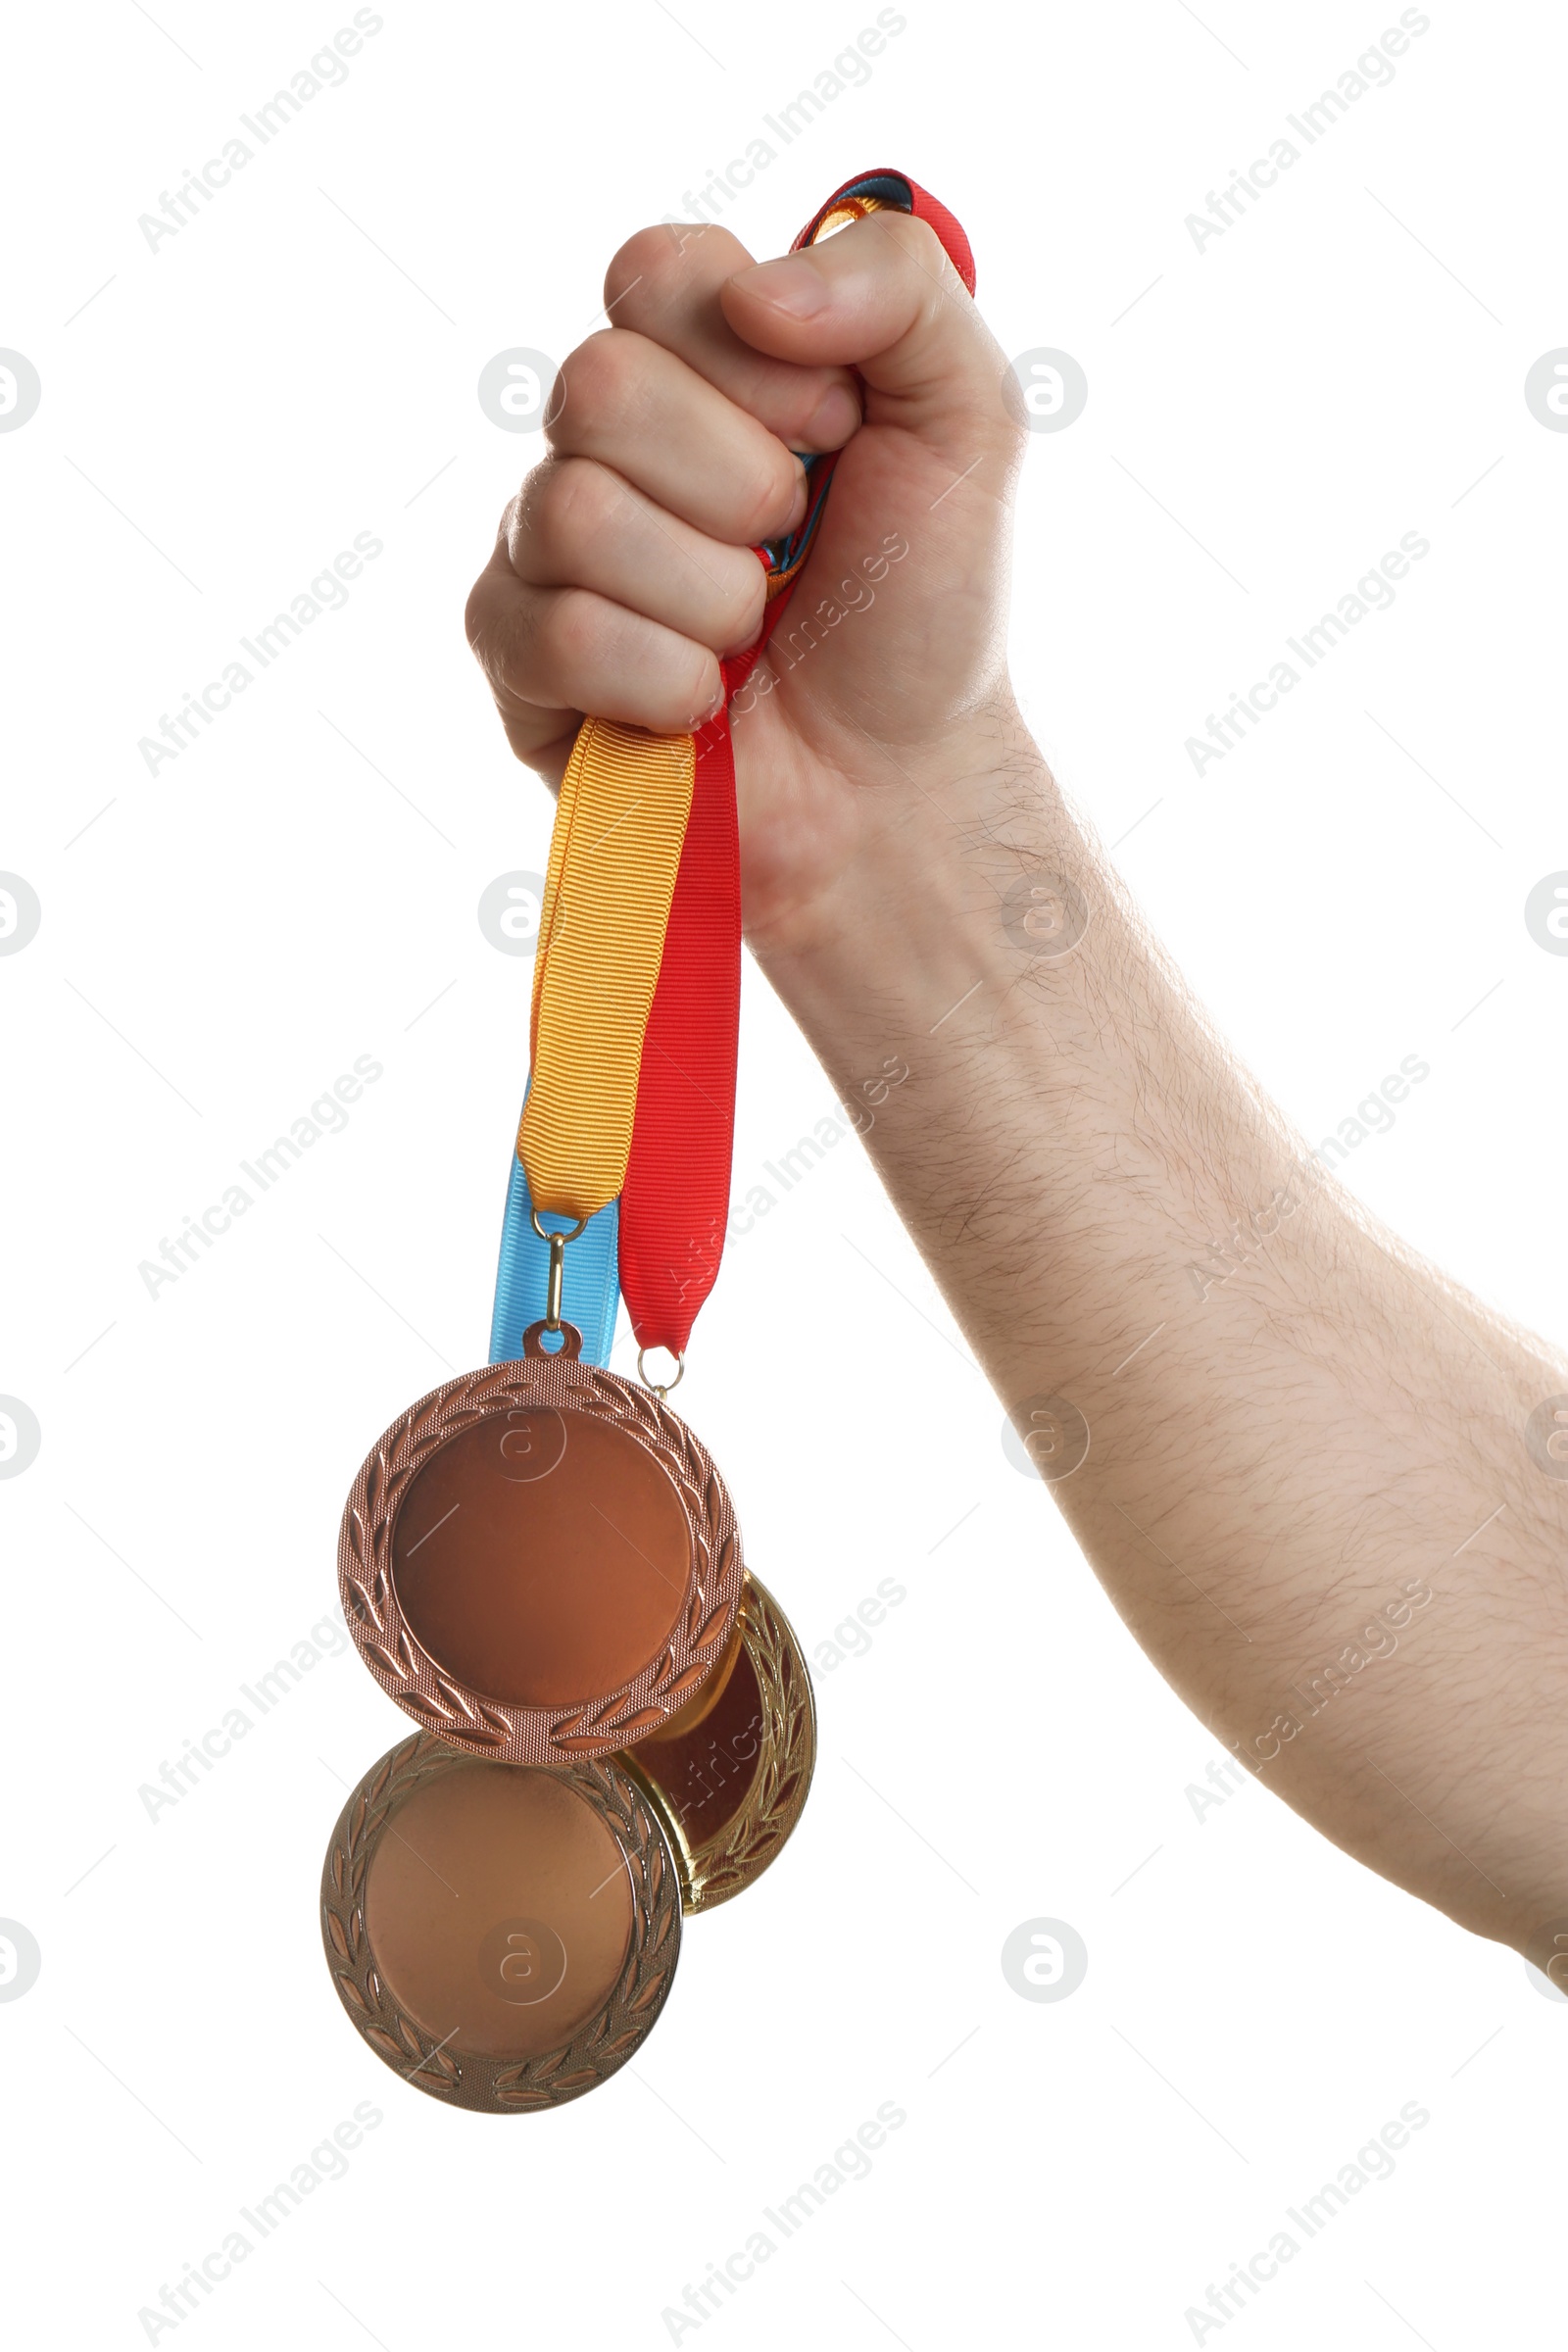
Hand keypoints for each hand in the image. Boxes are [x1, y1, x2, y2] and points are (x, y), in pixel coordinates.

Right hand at [464, 211, 1025, 949]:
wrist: (900, 778)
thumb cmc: (924, 604)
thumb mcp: (970, 417)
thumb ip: (901, 284)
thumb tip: (753, 291)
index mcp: (695, 354)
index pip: (653, 272)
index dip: (755, 361)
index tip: (835, 431)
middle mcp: (603, 437)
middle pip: (598, 385)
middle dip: (740, 486)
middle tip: (795, 547)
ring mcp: (544, 545)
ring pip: (574, 513)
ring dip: (711, 594)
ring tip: (754, 635)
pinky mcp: (517, 658)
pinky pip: (553, 630)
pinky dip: (662, 678)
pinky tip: (701, 703)